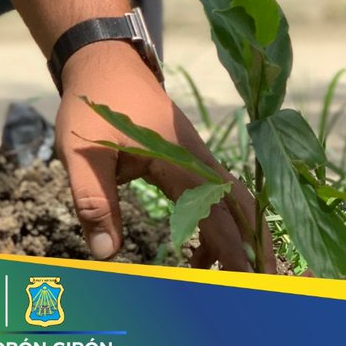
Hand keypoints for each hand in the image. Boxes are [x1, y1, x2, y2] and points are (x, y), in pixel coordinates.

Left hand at [54, 42, 273, 271]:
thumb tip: (107, 254)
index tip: (245, 280)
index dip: (233, 250)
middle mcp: (197, 158)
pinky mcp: (189, 158)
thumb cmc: (93, 104)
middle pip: (241, 205)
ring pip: (232, 201)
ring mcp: (196, 157)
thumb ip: (94, 201)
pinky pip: (214, 195)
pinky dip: (218, 227)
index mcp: (178, 159)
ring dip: (239, 238)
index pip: (216, 213)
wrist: (104, 61)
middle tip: (263, 285)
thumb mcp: (82, 153)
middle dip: (255, 246)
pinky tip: (197, 255)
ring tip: (230, 280)